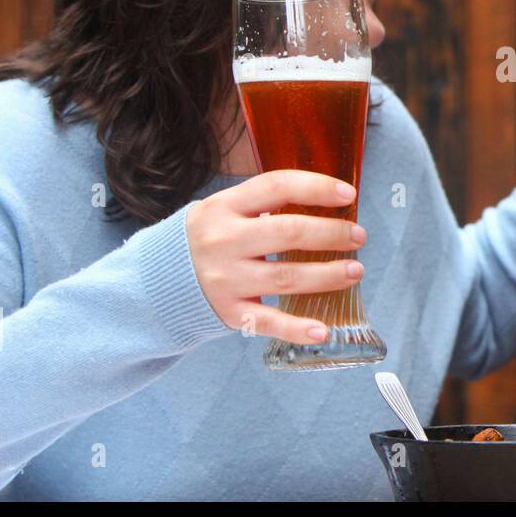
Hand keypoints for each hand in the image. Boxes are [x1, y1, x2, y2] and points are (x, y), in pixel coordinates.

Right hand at [185, 170, 367, 342]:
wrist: (157, 281)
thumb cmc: (207, 238)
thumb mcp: (223, 210)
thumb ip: (263, 204)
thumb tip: (326, 202)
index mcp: (224, 207)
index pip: (277, 186)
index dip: (317, 188)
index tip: (349, 195)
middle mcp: (223, 241)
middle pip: (289, 233)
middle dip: (332, 234)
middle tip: (358, 237)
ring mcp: (225, 279)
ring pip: (287, 277)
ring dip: (328, 275)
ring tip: (355, 271)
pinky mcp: (228, 312)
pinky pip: (269, 321)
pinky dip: (298, 329)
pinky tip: (324, 329)